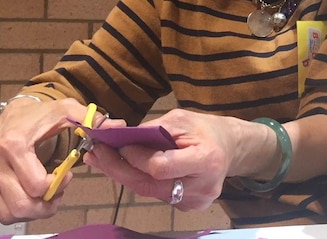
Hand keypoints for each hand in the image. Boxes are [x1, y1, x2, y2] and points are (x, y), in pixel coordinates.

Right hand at [0, 97, 109, 223]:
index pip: (36, 185)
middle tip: (58, 190)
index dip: (57, 185)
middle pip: (21, 205)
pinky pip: (1, 211)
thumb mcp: (67, 111)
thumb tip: (118, 126)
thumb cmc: (43, 114)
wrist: (13, 113)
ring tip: (47, 194)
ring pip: (10, 213)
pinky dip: (20, 209)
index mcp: (14, 145)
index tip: (67, 173)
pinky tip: (32, 193)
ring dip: (34, 211)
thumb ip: (92, 120)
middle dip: (46, 205)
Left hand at [83, 109, 245, 210]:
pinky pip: (155, 194)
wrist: (230, 149)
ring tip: (103, 158)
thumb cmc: (205, 129)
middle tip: (96, 153)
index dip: (136, 156)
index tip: (120, 143)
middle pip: (149, 185)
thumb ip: (152, 129)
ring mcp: (194, 202)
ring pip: (148, 191)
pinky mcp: (187, 207)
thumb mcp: (181, 119)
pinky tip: (127, 167)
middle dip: (119, 168)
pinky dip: (140, 180)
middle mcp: (201, 187)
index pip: (160, 167)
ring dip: (124, 175)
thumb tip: (119, 136)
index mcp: (206, 160)